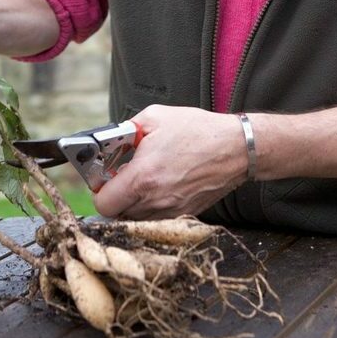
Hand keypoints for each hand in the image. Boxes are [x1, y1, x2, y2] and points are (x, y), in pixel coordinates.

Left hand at [93, 105, 248, 219]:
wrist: (236, 148)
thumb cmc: (198, 131)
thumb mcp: (154, 118)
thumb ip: (125, 130)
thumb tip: (109, 140)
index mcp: (143, 177)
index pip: (104, 203)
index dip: (100, 191)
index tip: (105, 180)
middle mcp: (155, 200)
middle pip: (117, 215)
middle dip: (114, 198)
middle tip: (121, 181)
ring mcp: (171, 211)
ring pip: (136, 219)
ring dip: (132, 205)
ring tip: (142, 184)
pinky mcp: (184, 215)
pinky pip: (156, 219)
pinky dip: (151, 209)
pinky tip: (159, 189)